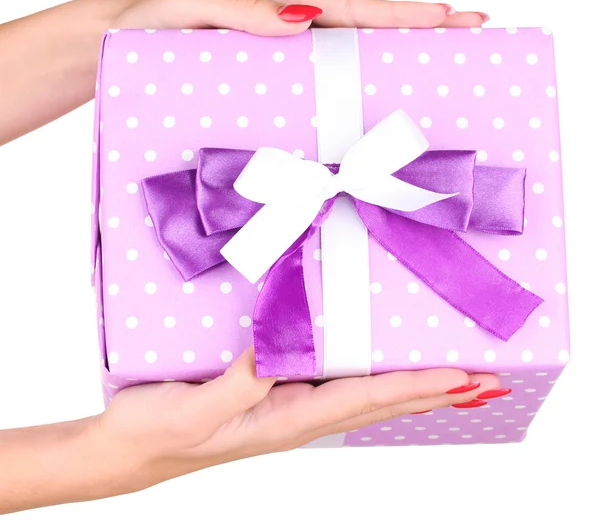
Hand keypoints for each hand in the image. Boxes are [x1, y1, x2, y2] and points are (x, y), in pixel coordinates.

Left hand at [0, 0, 487, 144]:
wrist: (121, 44)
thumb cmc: (151, 25)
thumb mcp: (191, 8)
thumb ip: (241, 10)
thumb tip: (300, 22)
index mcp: (279, 1)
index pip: (353, 7)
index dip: (402, 13)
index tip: (450, 15)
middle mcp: (289, 21)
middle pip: (365, 23)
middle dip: (419, 24)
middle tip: (471, 26)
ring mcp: (284, 46)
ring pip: (350, 47)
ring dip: (395, 50)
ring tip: (440, 53)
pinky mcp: (273, 70)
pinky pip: (323, 71)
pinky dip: (356, 73)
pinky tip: (373, 86)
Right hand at [95, 348, 500, 492]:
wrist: (128, 448)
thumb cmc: (157, 433)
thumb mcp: (197, 410)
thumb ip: (241, 380)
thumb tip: (279, 345)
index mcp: (285, 420)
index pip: (365, 400)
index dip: (415, 388)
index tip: (460, 379)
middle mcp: (295, 414)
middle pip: (377, 403)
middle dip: (430, 393)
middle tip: (479, 382)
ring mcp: (283, 404)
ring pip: (360, 394)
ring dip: (407, 388)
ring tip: (447, 381)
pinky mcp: (267, 390)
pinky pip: (329, 380)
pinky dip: (365, 376)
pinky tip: (373, 370)